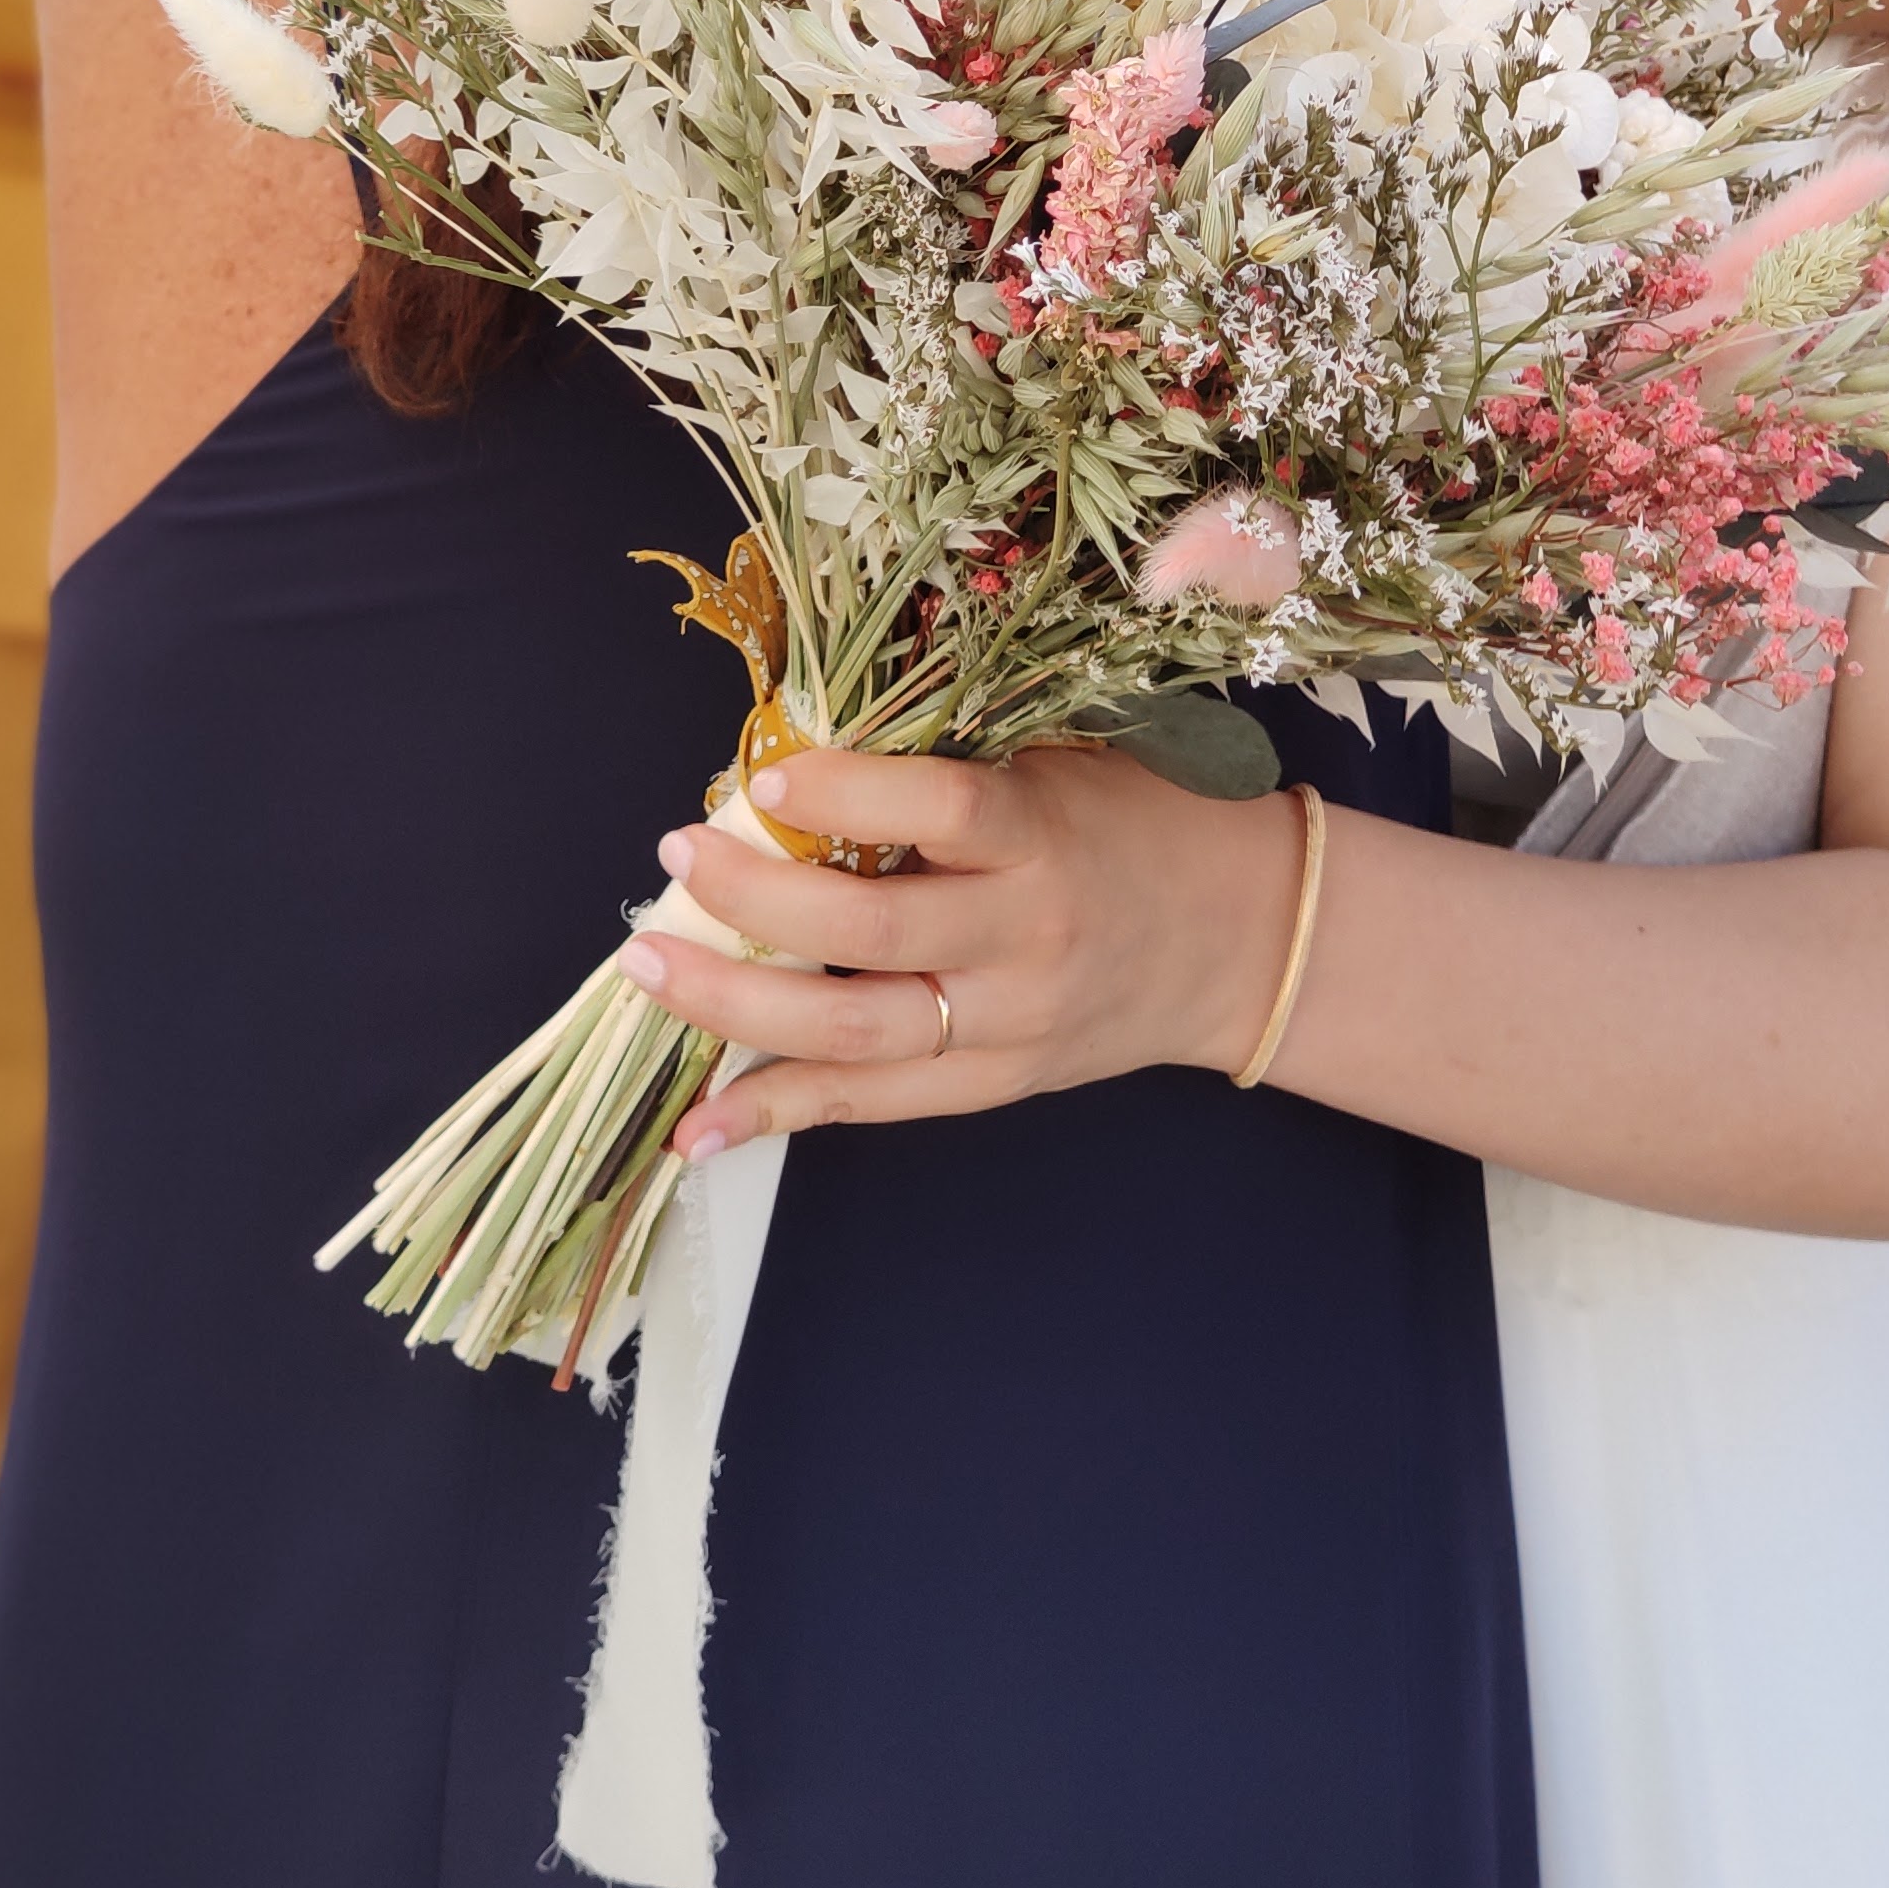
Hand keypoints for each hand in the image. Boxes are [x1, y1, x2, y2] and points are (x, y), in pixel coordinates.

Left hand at [615, 745, 1307, 1154]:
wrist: (1238, 935)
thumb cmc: (1132, 820)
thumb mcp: (1057, 761)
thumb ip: (943, 764)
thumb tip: (790, 762)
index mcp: (1044, 835)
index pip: (944, 810)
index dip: (848, 793)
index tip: (762, 775)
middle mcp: (1027, 937)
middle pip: (875, 932)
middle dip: (755, 901)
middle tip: (674, 863)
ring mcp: (1010, 1024)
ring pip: (857, 1033)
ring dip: (735, 1007)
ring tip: (650, 968)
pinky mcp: (995, 1083)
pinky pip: (874, 1106)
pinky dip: (778, 1112)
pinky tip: (696, 1126)